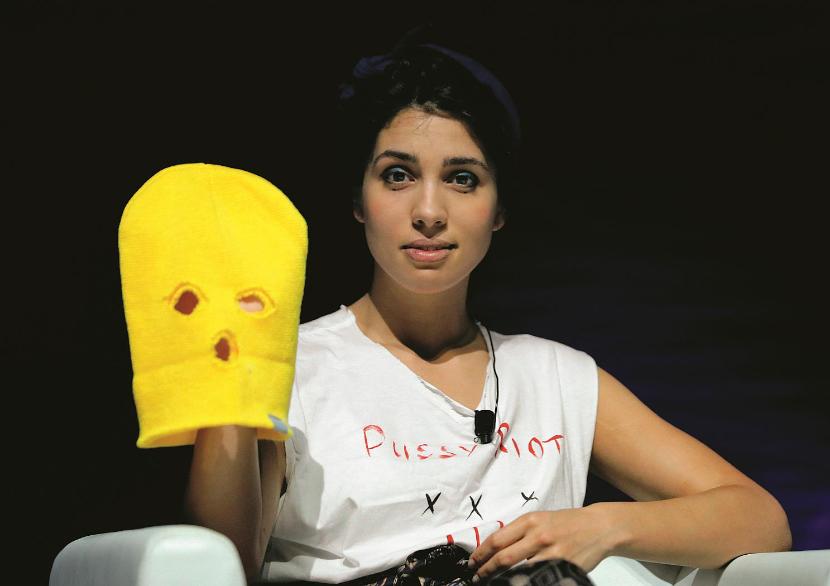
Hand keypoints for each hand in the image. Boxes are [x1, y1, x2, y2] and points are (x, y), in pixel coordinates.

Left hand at [467, 504, 617, 581]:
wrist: (598, 527)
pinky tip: (517, 584)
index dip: (481, 554)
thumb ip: (520, 531)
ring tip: (491, 583)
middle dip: (486, 570)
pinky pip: (538, 577)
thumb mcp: (540, 519)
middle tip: (477, 577)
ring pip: (518, 571)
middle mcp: (538, 536)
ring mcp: (551, 553)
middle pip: (503, 557)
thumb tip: (495, 547)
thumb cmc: (567, 522)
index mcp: (529, 521)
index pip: (497, 539)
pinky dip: (524, 581)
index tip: (472, 562)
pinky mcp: (563, 566)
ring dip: (502, 579)